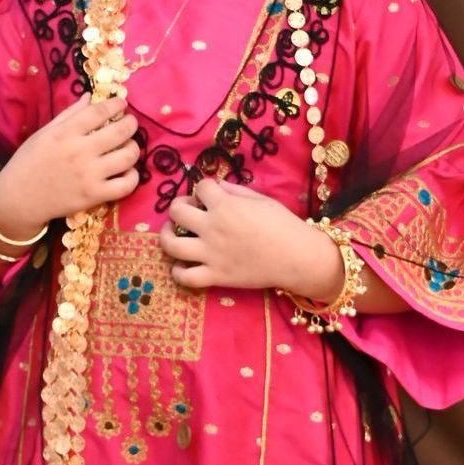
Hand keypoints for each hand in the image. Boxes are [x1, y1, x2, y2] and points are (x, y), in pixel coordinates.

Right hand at [0, 94, 140, 239]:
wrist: (19, 199)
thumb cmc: (28, 162)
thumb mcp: (44, 133)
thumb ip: (69, 114)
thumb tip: (90, 97)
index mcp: (65, 133)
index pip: (99, 112)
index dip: (116, 104)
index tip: (122, 103)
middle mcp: (79, 151)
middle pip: (119, 132)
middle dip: (131, 124)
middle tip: (130, 123)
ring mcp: (89, 175)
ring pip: (127, 157)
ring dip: (133, 148)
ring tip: (129, 146)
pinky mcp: (94, 196)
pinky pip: (126, 184)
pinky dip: (132, 176)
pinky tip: (126, 171)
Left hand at [158, 178, 344, 295]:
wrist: (298, 257)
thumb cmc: (284, 225)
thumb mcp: (261, 199)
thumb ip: (235, 191)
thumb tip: (217, 186)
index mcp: (225, 205)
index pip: (200, 187)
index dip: (204, 188)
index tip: (210, 194)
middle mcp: (212, 227)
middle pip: (176, 210)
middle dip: (179, 206)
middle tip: (189, 211)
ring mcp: (211, 254)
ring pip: (170, 245)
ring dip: (166, 237)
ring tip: (172, 235)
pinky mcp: (215, 276)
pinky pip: (185, 277)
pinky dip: (178, 272)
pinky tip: (182, 265)